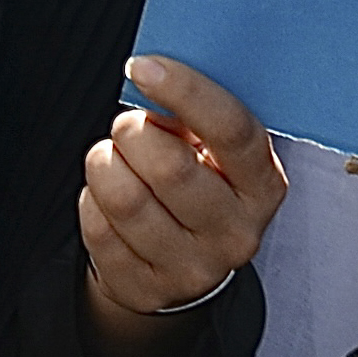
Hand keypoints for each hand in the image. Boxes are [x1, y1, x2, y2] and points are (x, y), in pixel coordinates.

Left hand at [77, 54, 290, 356]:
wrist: (185, 263)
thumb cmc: (201, 185)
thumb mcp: (217, 152)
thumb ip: (197, 118)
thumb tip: (155, 81)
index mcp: (264, 186)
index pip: (232, 131)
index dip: (186, 91)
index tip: (143, 67)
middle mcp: (236, 232)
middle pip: (170, 167)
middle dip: (133, 132)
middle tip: (127, 125)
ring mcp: (193, 268)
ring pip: (126, 199)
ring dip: (104, 164)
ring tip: (111, 158)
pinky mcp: (147, 289)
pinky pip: (99, 230)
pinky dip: (93, 200)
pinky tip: (108, 197)